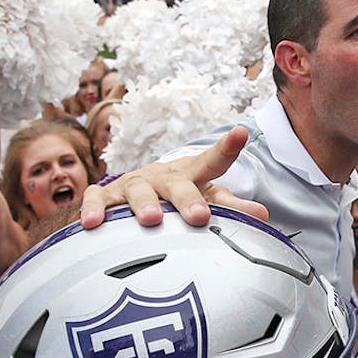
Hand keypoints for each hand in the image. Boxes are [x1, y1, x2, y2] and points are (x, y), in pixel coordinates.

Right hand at [78, 125, 264, 228]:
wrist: (139, 193)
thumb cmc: (180, 196)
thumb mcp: (207, 198)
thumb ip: (233, 207)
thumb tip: (263, 216)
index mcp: (190, 174)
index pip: (212, 161)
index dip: (226, 148)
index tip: (240, 134)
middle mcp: (161, 176)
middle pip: (175, 184)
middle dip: (187, 199)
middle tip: (199, 216)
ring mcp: (132, 184)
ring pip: (137, 190)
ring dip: (144, 205)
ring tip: (152, 220)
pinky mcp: (107, 197)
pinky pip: (97, 200)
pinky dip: (94, 210)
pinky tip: (93, 224)